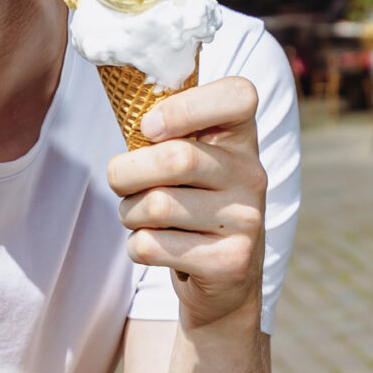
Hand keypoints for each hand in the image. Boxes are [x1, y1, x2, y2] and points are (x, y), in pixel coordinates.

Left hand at [109, 76, 264, 334]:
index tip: (150, 128)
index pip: (238, 95)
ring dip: (129, 213)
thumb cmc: (192, 202)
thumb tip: (124, 101)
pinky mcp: (230, 261)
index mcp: (242, 138)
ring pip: (156, 206)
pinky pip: (153, 246)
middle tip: (120, 182)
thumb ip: (166, 131)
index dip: (184, 106)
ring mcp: (247, 220)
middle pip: (174, 159)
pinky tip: (154, 246)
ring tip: (139, 216)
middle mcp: (252, 174)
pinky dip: (136, 247)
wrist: (226, 277)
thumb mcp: (192, 159)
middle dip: (125, 172)